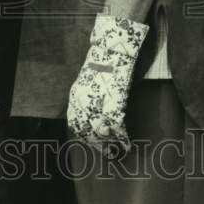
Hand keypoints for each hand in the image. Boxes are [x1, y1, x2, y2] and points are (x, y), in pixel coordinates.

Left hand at [67, 14, 148, 155]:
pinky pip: (118, 130)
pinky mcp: (114, 108)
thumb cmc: (103, 63)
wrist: (112, 51)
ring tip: (117, 151)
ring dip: (110, 146)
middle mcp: (83, 106)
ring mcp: (98, 107)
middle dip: (98, 144)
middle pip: (88, 133)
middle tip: (107, 152)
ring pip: (102, 135)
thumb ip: (87, 98)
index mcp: (75, 99)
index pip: (75, 125)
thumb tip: (93, 113)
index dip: (84, 136)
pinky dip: (123, 139)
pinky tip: (127, 144)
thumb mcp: (87, 82)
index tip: (92, 142)